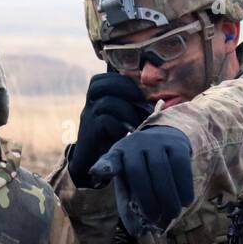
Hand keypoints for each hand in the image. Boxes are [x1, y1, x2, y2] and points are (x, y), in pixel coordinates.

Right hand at [68, 72, 153, 186]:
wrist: (95, 164)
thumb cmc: (114, 139)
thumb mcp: (122, 118)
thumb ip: (131, 106)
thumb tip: (155, 95)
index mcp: (96, 99)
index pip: (101, 79)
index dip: (119, 80)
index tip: (137, 90)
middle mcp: (89, 106)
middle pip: (99, 85)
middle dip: (123, 88)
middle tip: (141, 100)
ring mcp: (87, 118)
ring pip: (106, 103)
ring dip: (126, 111)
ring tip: (136, 122)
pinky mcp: (89, 133)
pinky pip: (104, 121)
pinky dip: (119, 126)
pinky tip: (126, 135)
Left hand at [90, 125, 194, 229]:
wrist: (163, 139)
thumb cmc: (142, 170)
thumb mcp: (129, 182)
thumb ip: (128, 204)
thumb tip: (137, 232)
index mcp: (117, 155)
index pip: (109, 161)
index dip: (104, 167)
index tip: (97, 172)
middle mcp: (134, 144)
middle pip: (138, 172)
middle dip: (147, 199)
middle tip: (155, 219)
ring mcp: (155, 141)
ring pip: (161, 169)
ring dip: (168, 196)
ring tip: (172, 214)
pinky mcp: (176, 143)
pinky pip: (180, 165)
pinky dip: (184, 186)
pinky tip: (186, 201)